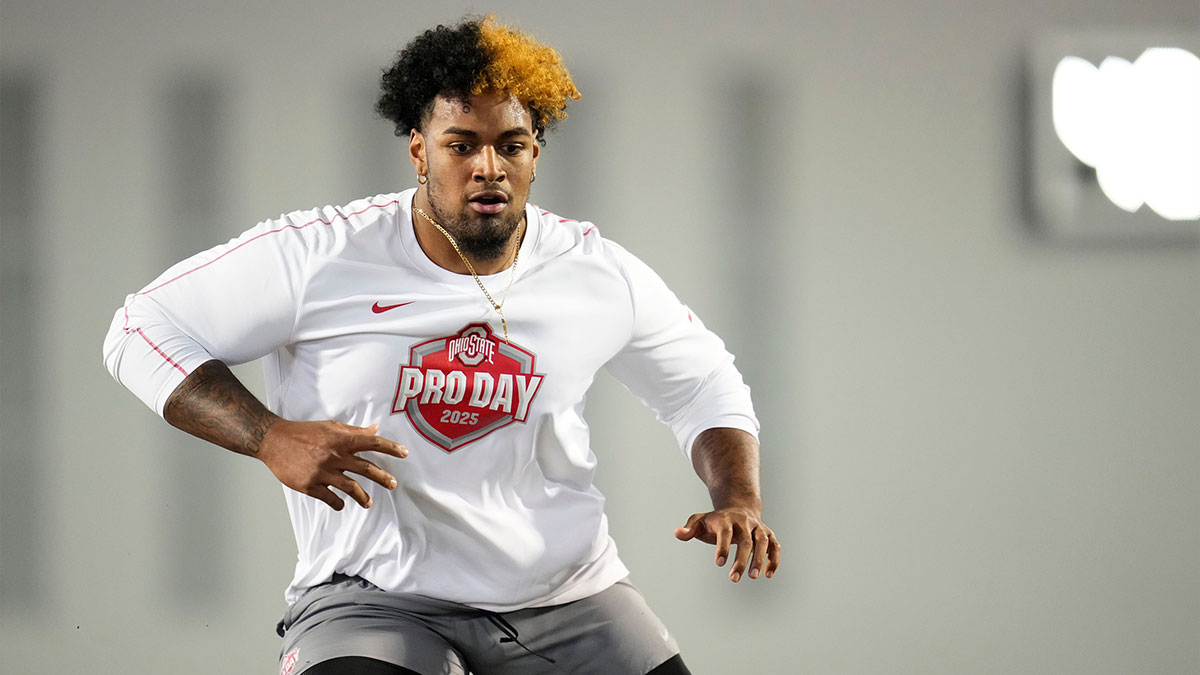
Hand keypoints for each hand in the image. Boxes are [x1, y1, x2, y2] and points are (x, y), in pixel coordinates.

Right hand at [257, 419, 407, 509]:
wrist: (273, 440)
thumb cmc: (303, 432)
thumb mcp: (330, 427)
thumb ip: (354, 431)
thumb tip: (376, 429)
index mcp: (341, 439)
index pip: (372, 443)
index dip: (391, 448)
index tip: (404, 454)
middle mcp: (335, 456)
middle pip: (366, 468)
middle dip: (383, 478)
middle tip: (393, 484)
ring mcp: (322, 472)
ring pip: (351, 488)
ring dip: (363, 497)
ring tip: (369, 503)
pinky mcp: (310, 485)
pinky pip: (330, 498)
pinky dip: (338, 503)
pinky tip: (342, 505)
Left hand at [674, 506, 780, 581]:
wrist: (738, 509)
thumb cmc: (715, 521)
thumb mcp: (700, 520)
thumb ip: (689, 528)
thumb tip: (678, 533)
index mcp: (726, 519)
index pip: (726, 532)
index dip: (723, 547)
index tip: (719, 563)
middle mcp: (744, 522)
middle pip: (746, 540)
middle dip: (742, 560)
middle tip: (734, 578)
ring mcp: (758, 528)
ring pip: (763, 542)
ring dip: (760, 559)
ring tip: (754, 577)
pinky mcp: (768, 534)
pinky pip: (775, 546)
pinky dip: (774, 559)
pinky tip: (768, 574)